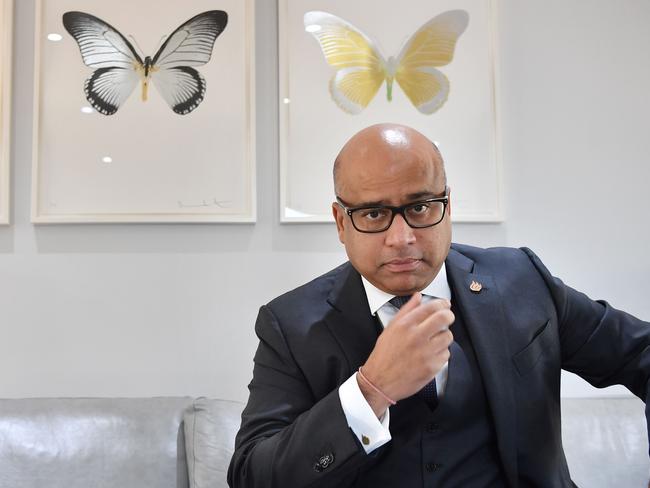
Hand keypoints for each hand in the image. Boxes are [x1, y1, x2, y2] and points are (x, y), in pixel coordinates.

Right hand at [358, 293, 453, 416]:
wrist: (380, 381)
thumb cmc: (384, 354)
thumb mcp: (391, 328)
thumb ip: (406, 310)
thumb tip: (418, 296)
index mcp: (405, 325)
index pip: (431, 307)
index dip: (442, 304)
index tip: (445, 305)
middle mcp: (416, 337)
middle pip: (444, 318)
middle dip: (449, 316)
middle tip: (446, 318)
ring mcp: (425, 353)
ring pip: (448, 337)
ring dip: (444, 337)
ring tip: (434, 340)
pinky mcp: (432, 367)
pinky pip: (446, 354)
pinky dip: (441, 354)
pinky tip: (431, 355)